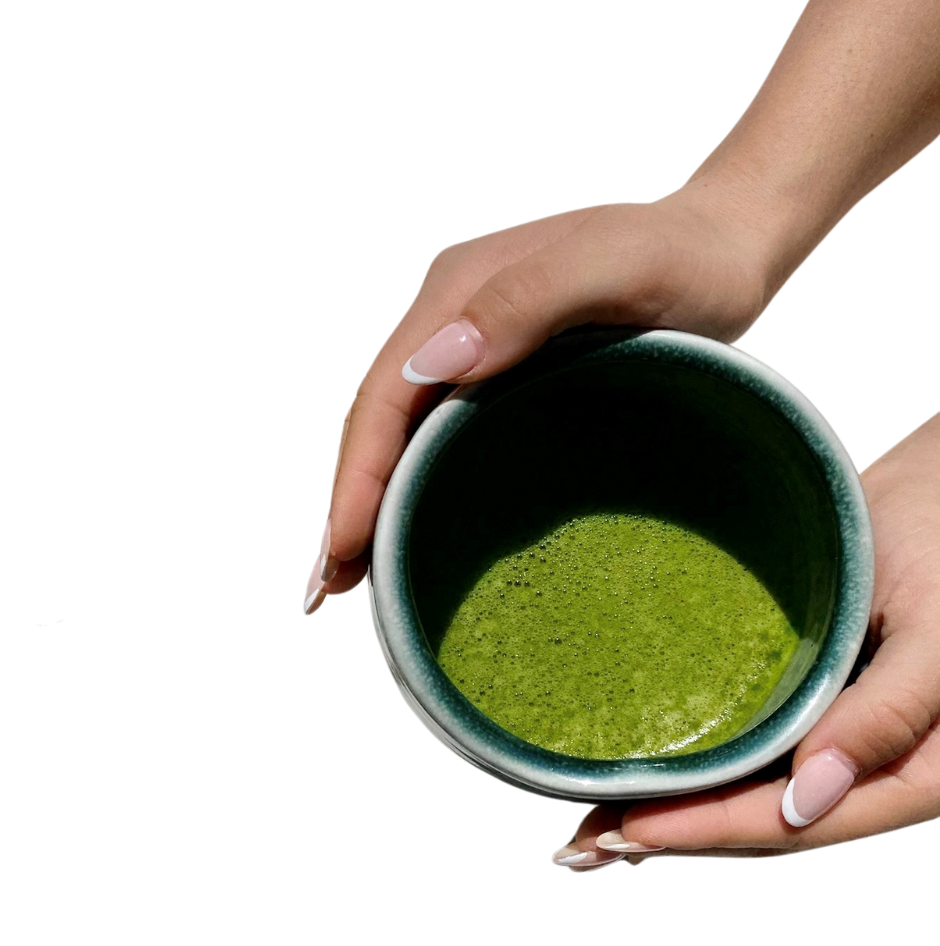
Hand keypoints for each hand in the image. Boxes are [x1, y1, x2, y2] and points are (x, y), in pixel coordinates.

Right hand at [303, 188, 773, 614]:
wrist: (726, 248)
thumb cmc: (685, 258)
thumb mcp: (615, 264)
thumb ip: (526, 301)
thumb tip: (433, 364)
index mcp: (459, 291)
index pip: (386, 392)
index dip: (358, 473)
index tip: (342, 548)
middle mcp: (452, 319)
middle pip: (379, 419)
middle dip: (349, 501)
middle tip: (328, 588)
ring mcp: (474, 348)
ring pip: (402, 434)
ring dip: (372, 502)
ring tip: (351, 578)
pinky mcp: (502, 377)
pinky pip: (438, 437)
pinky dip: (413, 488)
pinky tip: (407, 530)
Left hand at [553, 413, 939, 869]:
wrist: (939, 485)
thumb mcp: (934, 632)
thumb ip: (887, 716)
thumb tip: (806, 802)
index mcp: (918, 774)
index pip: (795, 825)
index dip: (707, 833)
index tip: (627, 831)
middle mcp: (876, 771)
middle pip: (765, 826)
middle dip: (676, 839)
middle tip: (583, 848)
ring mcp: (841, 742)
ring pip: (754, 800)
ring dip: (678, 819)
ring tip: (596, 833)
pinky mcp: (814, 707)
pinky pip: (755, 758)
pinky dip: (700, 777)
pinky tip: (653, 788)